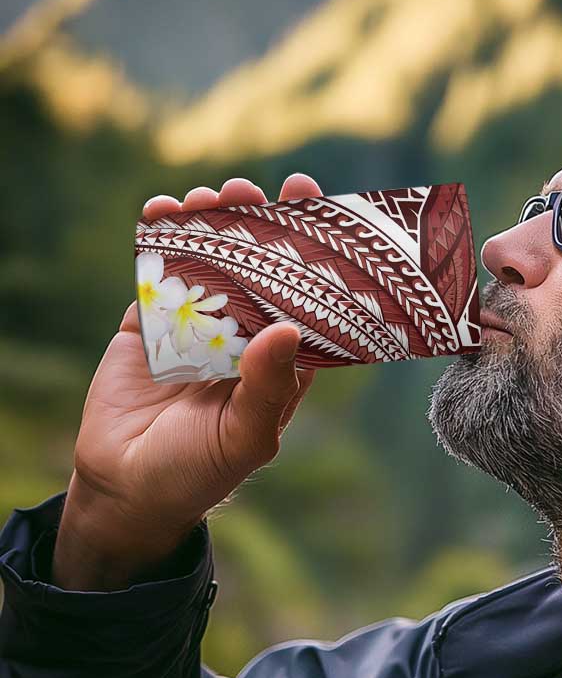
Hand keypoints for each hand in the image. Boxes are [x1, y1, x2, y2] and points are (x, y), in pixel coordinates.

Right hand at [52, 174, 322, 589]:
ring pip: (210, 260)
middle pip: (260, 268)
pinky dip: (159, 238)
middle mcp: (245, 336)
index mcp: (281, 361)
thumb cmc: (200, 471)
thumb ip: (268, 387)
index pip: (308, 298)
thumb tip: (287, 328)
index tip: (317, 209)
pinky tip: (163, 212)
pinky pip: (158, 272)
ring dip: (211, 223)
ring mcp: (197, 326)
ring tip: (210, 197)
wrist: (127, 488)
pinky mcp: (151, 323)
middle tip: (255, 190)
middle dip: (260, 224)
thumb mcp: (245, 437)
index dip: (314, 255)